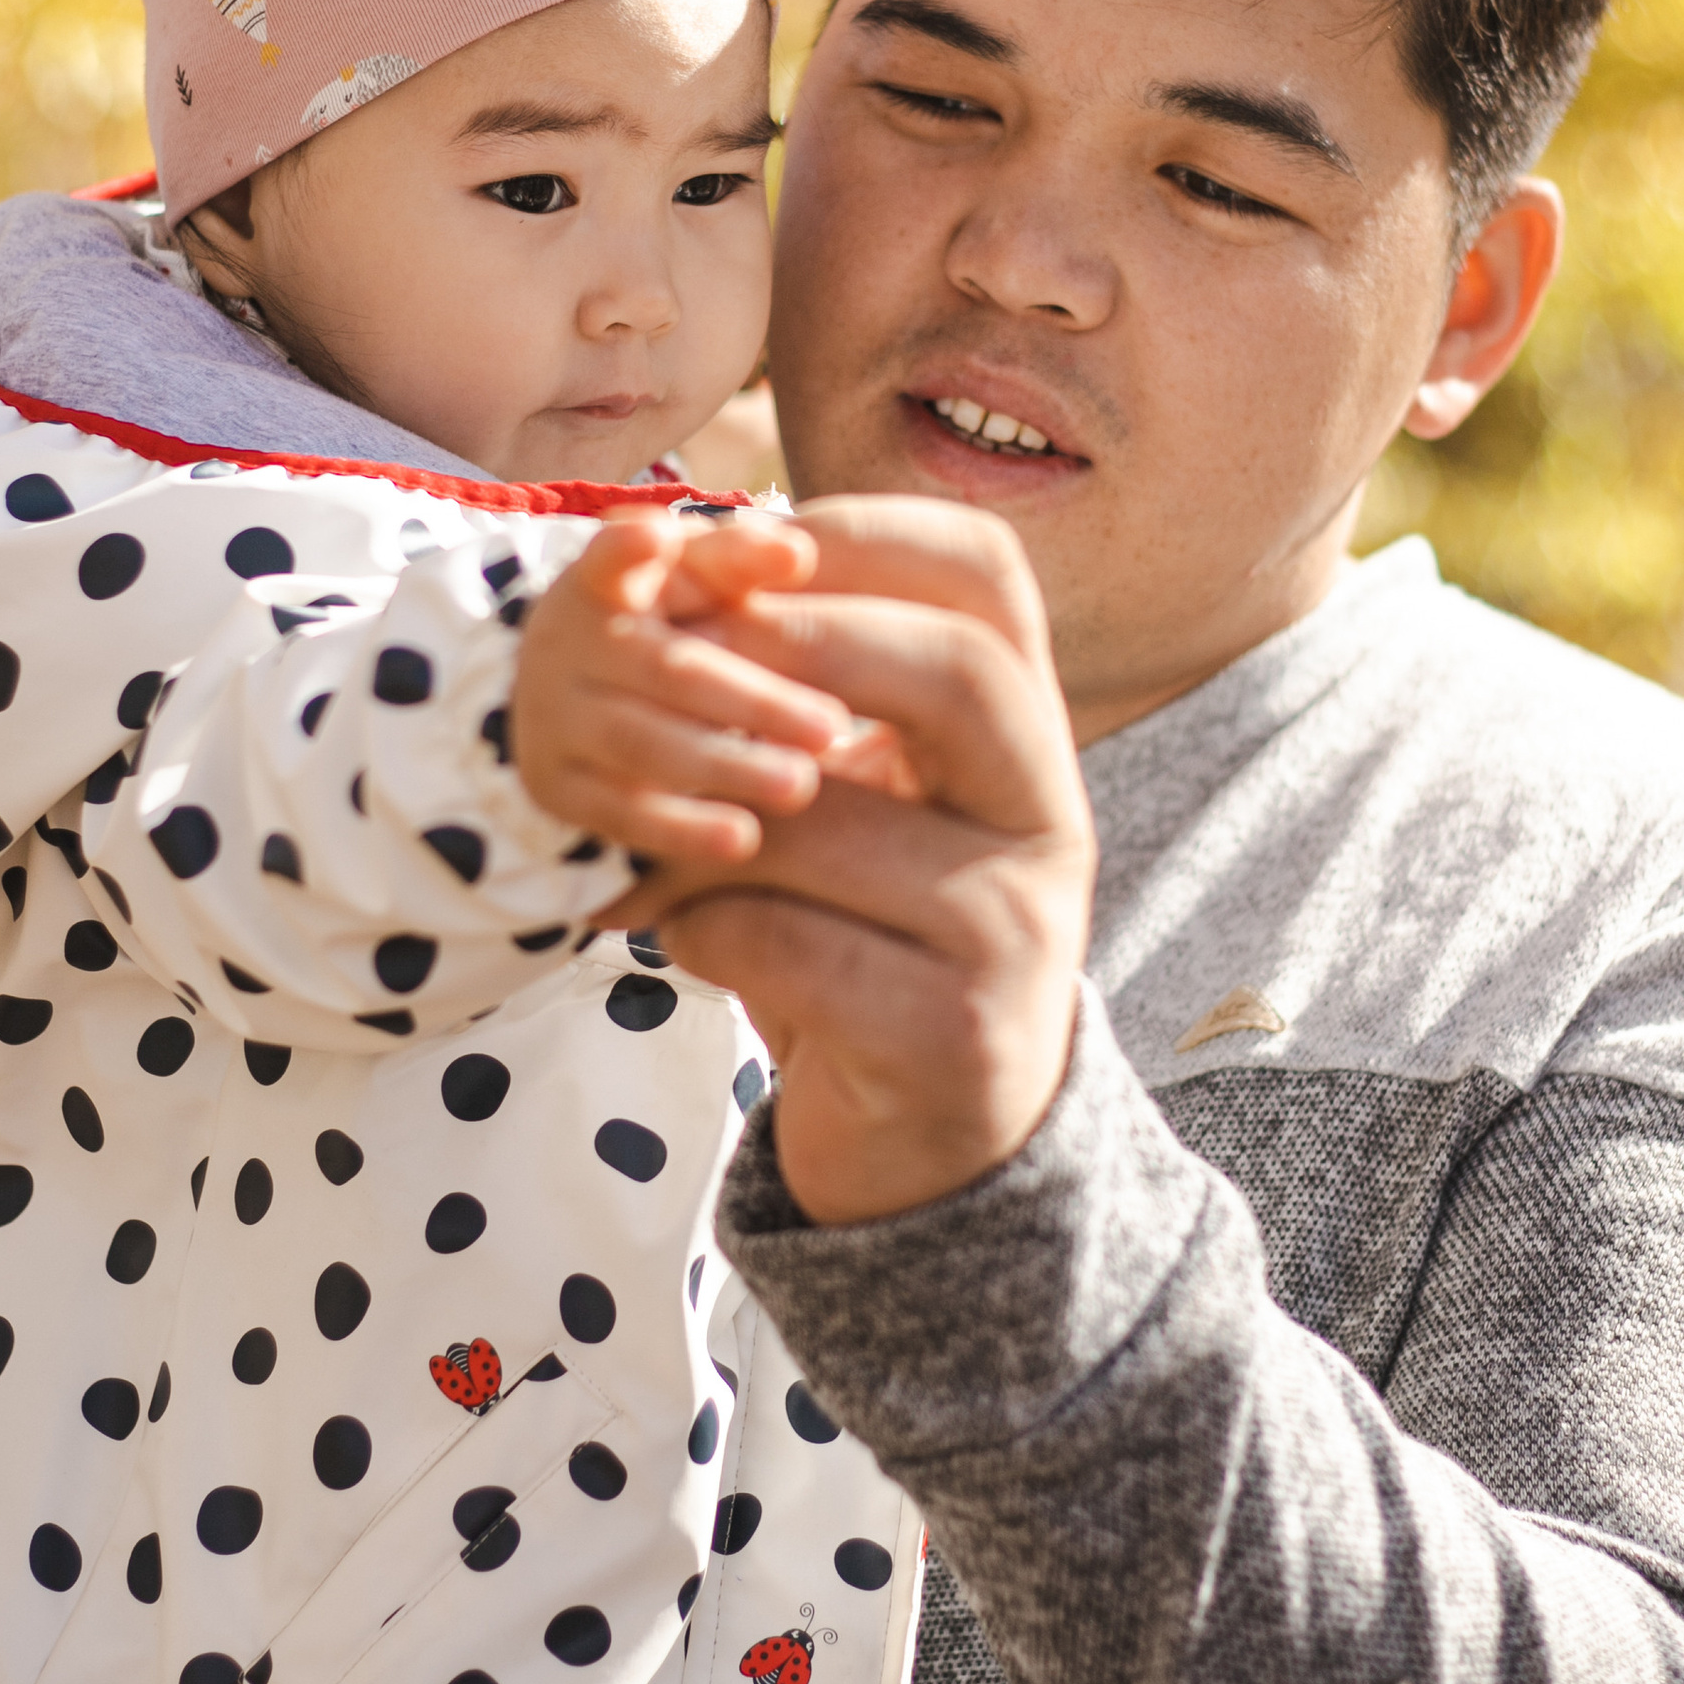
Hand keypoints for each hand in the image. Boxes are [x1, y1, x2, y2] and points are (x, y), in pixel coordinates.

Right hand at [513, 513, 883, 867]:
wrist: (568, 694)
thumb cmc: (664, 623)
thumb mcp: (691, 582)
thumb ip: (742, 560)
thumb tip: (798, 551)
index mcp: (601, 583)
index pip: (608, 557)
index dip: (628, 548)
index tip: (658, 538)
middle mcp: (564, 647)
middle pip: (665, 669)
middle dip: (753, 700)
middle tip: (833, 727)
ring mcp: (553, 720)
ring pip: (643, 744)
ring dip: (726, 766)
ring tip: (802, 785)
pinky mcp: (556, 787)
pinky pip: (622, 813)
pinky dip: (683, 830)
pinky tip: (743, 839)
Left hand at [619, 500, 1094, 1224]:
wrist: (933, 1149)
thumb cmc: (868, 939)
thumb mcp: (862, 804)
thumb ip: (806, 703)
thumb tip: (676, 563)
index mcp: (1026, 740)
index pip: (987, 579)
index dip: (860, 534)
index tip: (742, 543)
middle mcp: (1049, 823)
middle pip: (957, 672)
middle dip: (795, 644)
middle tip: (674, 655)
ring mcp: (1017, 933)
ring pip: (830, 822)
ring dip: (698, 825)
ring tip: (634, 848)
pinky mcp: (955, 1037)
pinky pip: (789, 944)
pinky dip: (698, 933)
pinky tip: (674, 943)